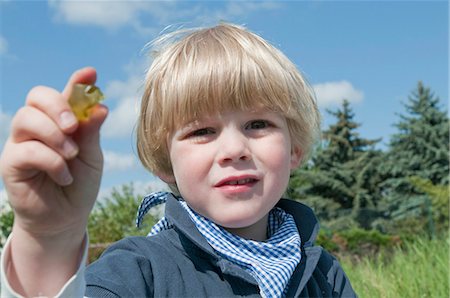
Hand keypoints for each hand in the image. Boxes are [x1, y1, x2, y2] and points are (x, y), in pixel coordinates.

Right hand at [0, 67, 107, 238]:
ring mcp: (22, 142)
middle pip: (37, 96)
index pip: (66, 94)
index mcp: (62, 121)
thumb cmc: (80, 183)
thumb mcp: (92, 157)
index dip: (77, 81)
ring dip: (53, 135)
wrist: (66, 217)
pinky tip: (64, 175)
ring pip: (26, 118)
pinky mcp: (11, 163)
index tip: (90, 74)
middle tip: (72, 126)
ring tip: (71, 155)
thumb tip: (100, 107)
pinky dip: (51, 161)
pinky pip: (26, 150)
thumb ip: (91, 133)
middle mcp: (39, 126)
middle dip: (57, 106)